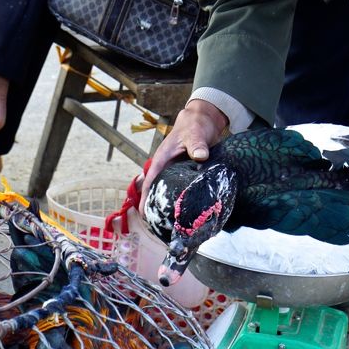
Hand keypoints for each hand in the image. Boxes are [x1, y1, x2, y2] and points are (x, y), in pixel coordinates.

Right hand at [139, 99, 227, 214]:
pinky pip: (185, 187)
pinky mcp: (189, 172)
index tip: (144, 215)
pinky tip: (192, 211)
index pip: (151, 181)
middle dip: (157, 207)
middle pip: (159, 190)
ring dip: (172, 205)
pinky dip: (186, 198)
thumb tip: (200, 156)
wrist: (204, 120)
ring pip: (172, 190)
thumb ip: (197, 144)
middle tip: (160, 227)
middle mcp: (168, 167)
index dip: (146, 198)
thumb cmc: (194, 125)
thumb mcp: (195, 134)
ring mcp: (178, 171)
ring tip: (175, 225)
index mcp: (163, 160)